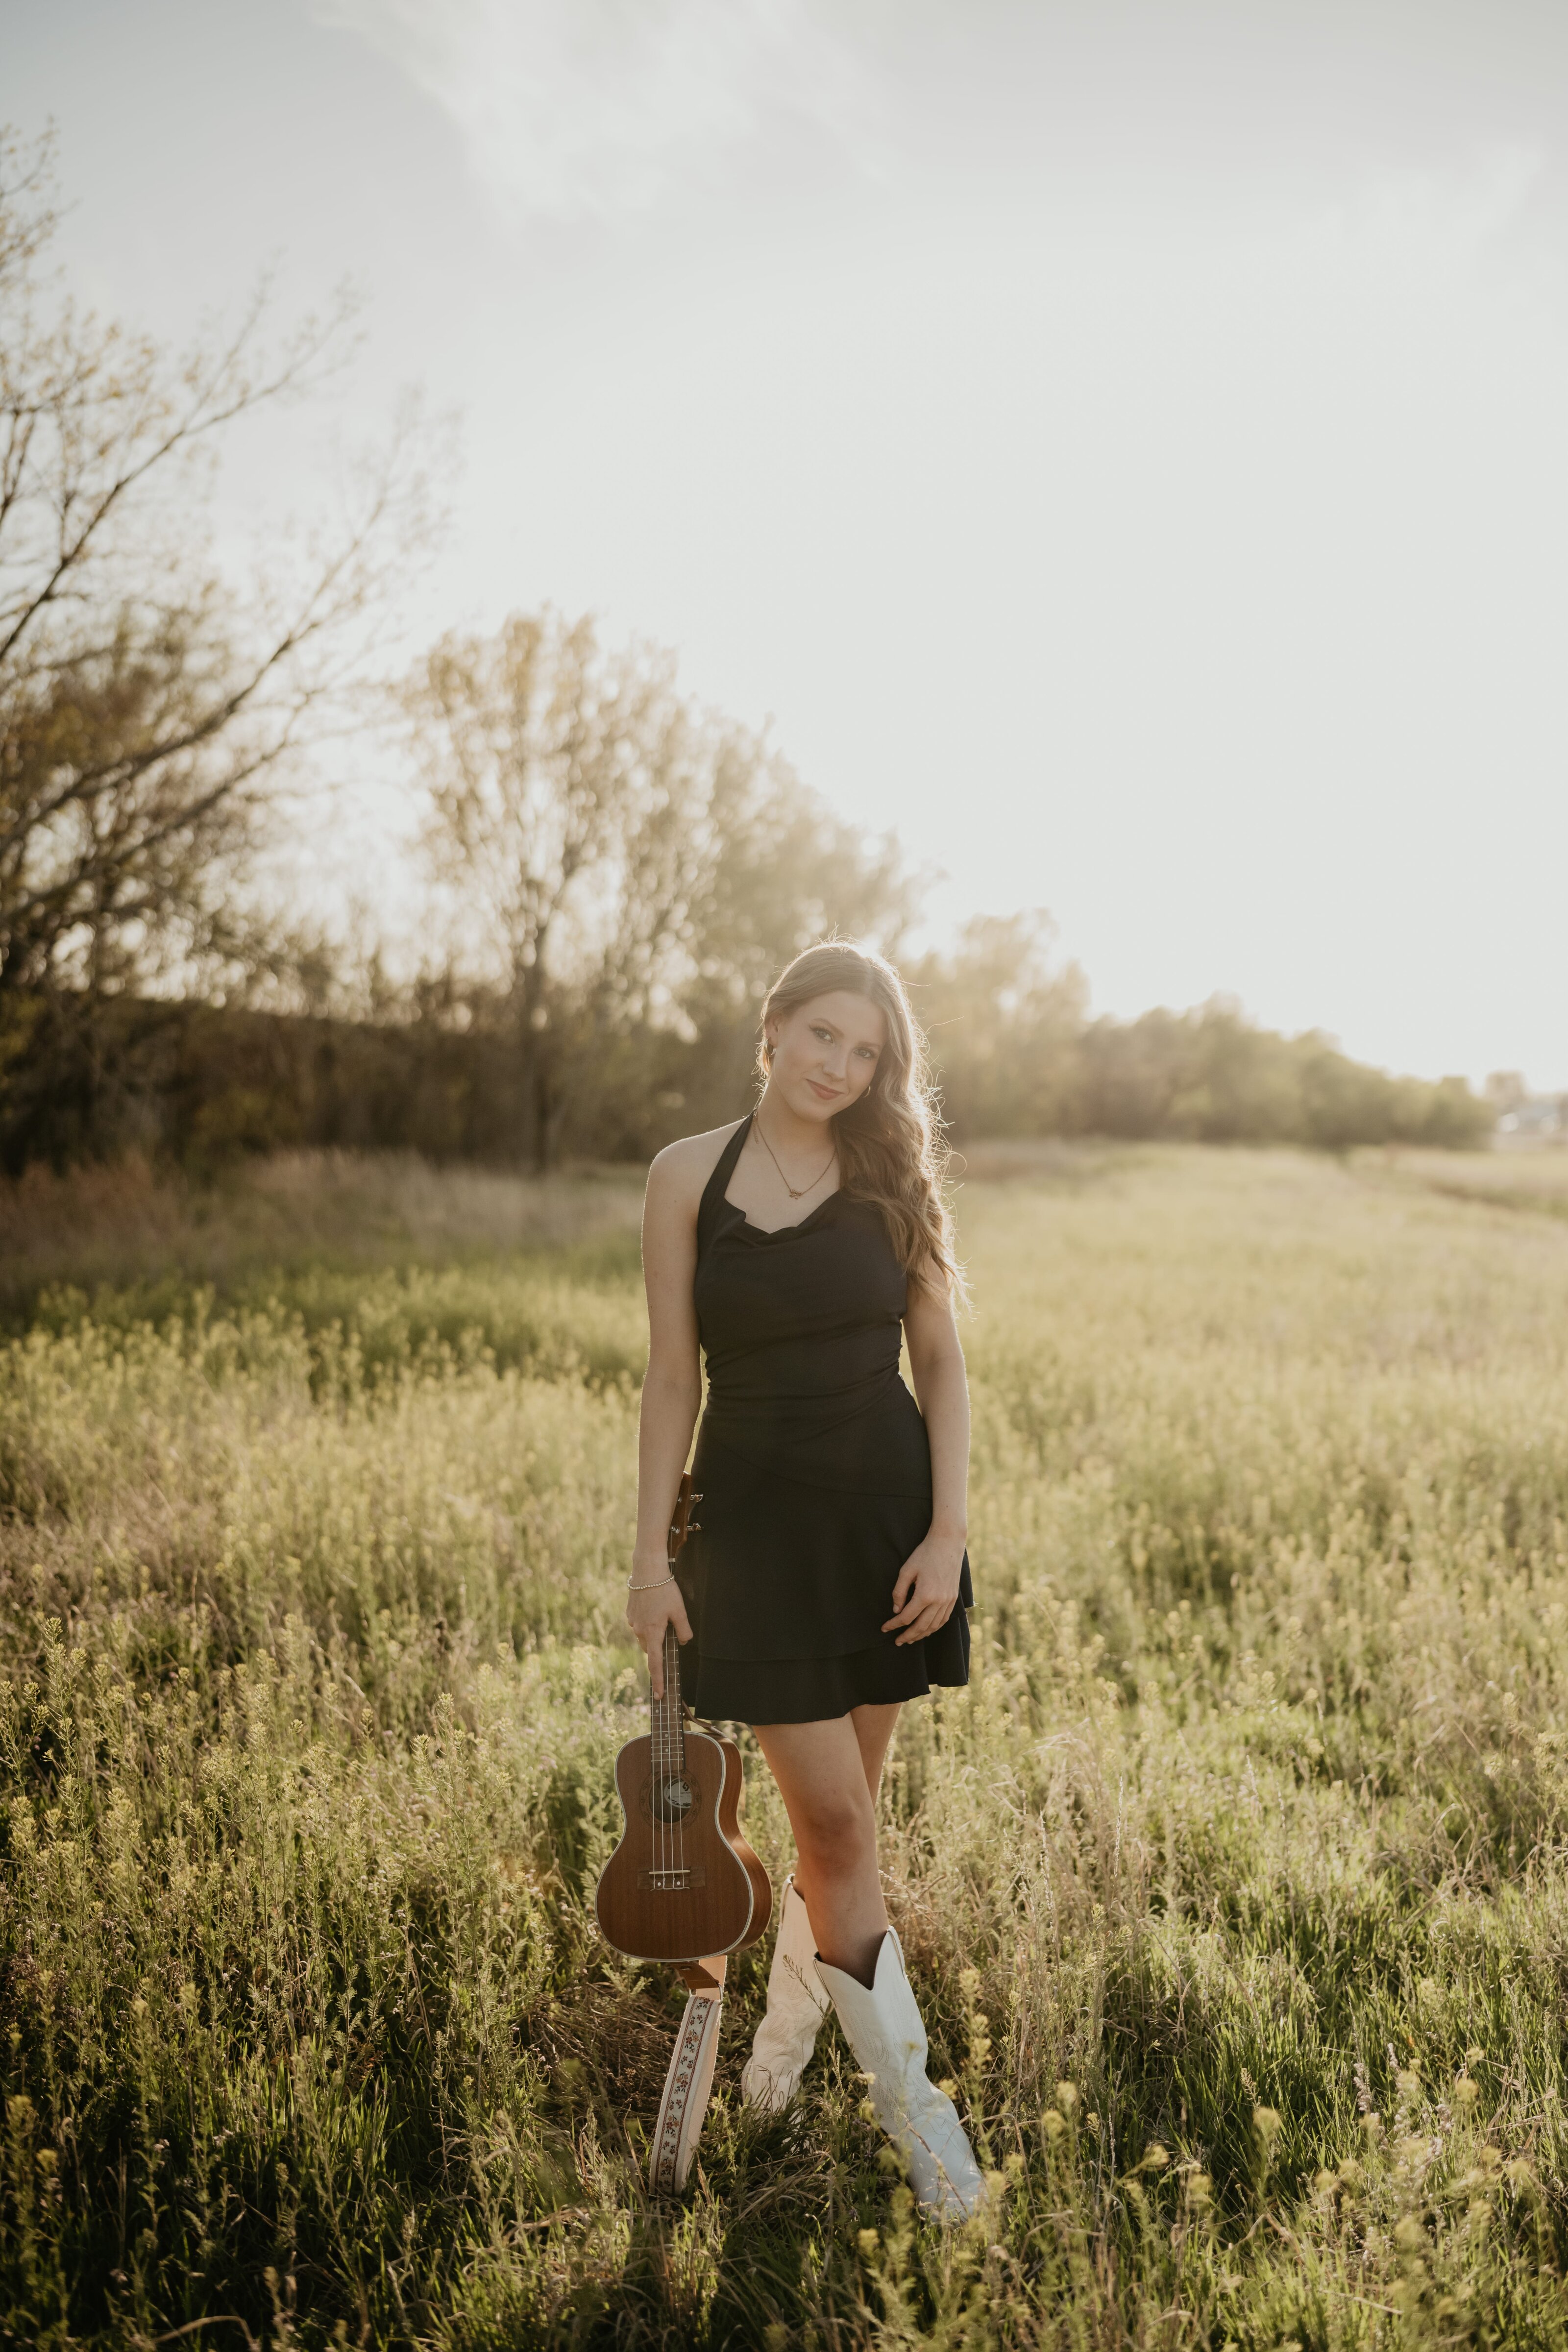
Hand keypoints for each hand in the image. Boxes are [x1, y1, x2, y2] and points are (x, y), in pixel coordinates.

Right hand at [626, 1560, 693, 1698]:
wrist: (647, 1570)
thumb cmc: (665, 1590)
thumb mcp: (680, 1610)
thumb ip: (683, 1630)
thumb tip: (684, 1641)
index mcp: (652, 1633)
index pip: (655, 1663)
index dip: (659, 1681)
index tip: (660, 1696)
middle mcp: (639, 1630)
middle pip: (651, 1648)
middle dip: (660, 1648)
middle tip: (670, 1634)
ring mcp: (632, 1622)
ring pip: (645, 1636)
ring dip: (654, 1633)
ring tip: (663, 1614)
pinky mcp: (630, 1613)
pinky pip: (640, 1624)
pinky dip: (648, 1622)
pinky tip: (655, 1607)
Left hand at [883, 1530, 964, 1646]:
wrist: (948, 1543)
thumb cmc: (924, 1554)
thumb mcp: (906, 1570)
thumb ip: (899, 1592)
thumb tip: (896, 1610)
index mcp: (925, 1594)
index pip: (906, 1617)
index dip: (893, 1625)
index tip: (884, 1628)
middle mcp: (938, 1601)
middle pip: (921, 1627)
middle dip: (908, 1636)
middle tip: (897, 1642)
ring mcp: (948, 1601)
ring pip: (934, 1626)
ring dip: (921, 1635)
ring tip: (910, 1639)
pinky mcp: (953, 1599)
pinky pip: (944, 1620)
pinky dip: (934, 1628)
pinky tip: (927, 1629)